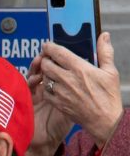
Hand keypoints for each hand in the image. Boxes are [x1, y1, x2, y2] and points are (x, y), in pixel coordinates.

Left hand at [30, 36, 120, 155]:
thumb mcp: (110, 71)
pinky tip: (51, 85)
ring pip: (44, 78)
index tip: (46, 45)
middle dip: (44, 59)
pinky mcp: (57, 103)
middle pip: (46, 65)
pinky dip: (45, 87)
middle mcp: (67, 79)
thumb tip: (103, 35)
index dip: (50, 47)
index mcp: (80, 68)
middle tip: (47, 58)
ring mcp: (60, 92)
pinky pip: (45, 92)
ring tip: (49, 71)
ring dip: (44, 73)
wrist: (103, 119)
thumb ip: (105, 52)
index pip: (59, 53)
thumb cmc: (109, 95)